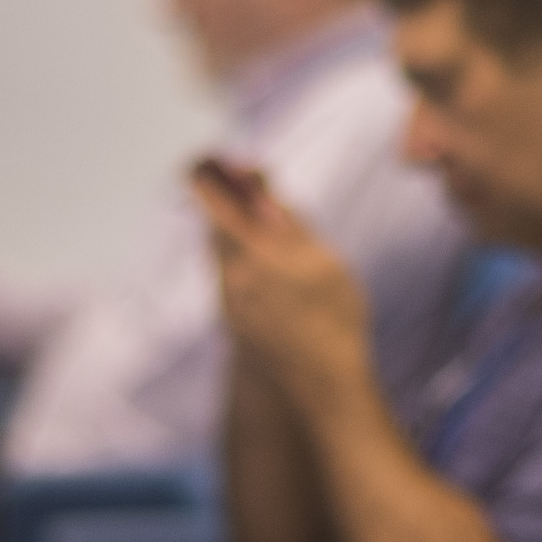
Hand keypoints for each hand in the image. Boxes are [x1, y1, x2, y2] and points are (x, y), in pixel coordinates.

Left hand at [190, 159, 371, 409]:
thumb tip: (255, 178)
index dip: (208, 173)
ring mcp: (227, 302)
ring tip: (260, 223)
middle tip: (241, 181)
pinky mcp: (232, 320)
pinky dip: (239, 257)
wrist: (323, 386)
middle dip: (225, 201)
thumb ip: (286, 219)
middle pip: (214, 225)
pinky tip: (267, 264)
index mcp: (251, 256)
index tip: (212, 156)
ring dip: (233, 231)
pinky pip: (227, 275)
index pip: (212, 201)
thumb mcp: (320, 259)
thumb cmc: (334, 319)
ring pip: (219, 251)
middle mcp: (230, 278)